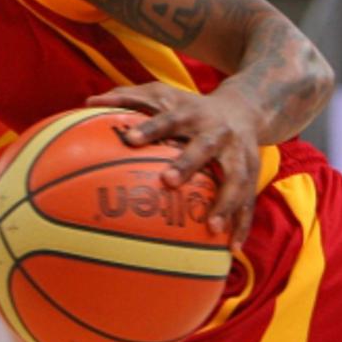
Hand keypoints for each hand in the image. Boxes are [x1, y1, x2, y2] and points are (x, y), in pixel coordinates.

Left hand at [86, 83, 260, 249]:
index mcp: (191, 113)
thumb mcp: (162, 94)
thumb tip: (88, 101)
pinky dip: (242, 223)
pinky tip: (231, 247)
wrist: (245, 109)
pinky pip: (249, 201)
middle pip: (204, 146)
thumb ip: (128, 98)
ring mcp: (239, 154)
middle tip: (167, 181)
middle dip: (188, 163)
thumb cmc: (190, 107)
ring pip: (236, 178)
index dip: (150, 128)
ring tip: (211, 227)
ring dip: (225, 202)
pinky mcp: (253, 173)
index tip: (129, 139)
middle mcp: (217, 132)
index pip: (168, 120)